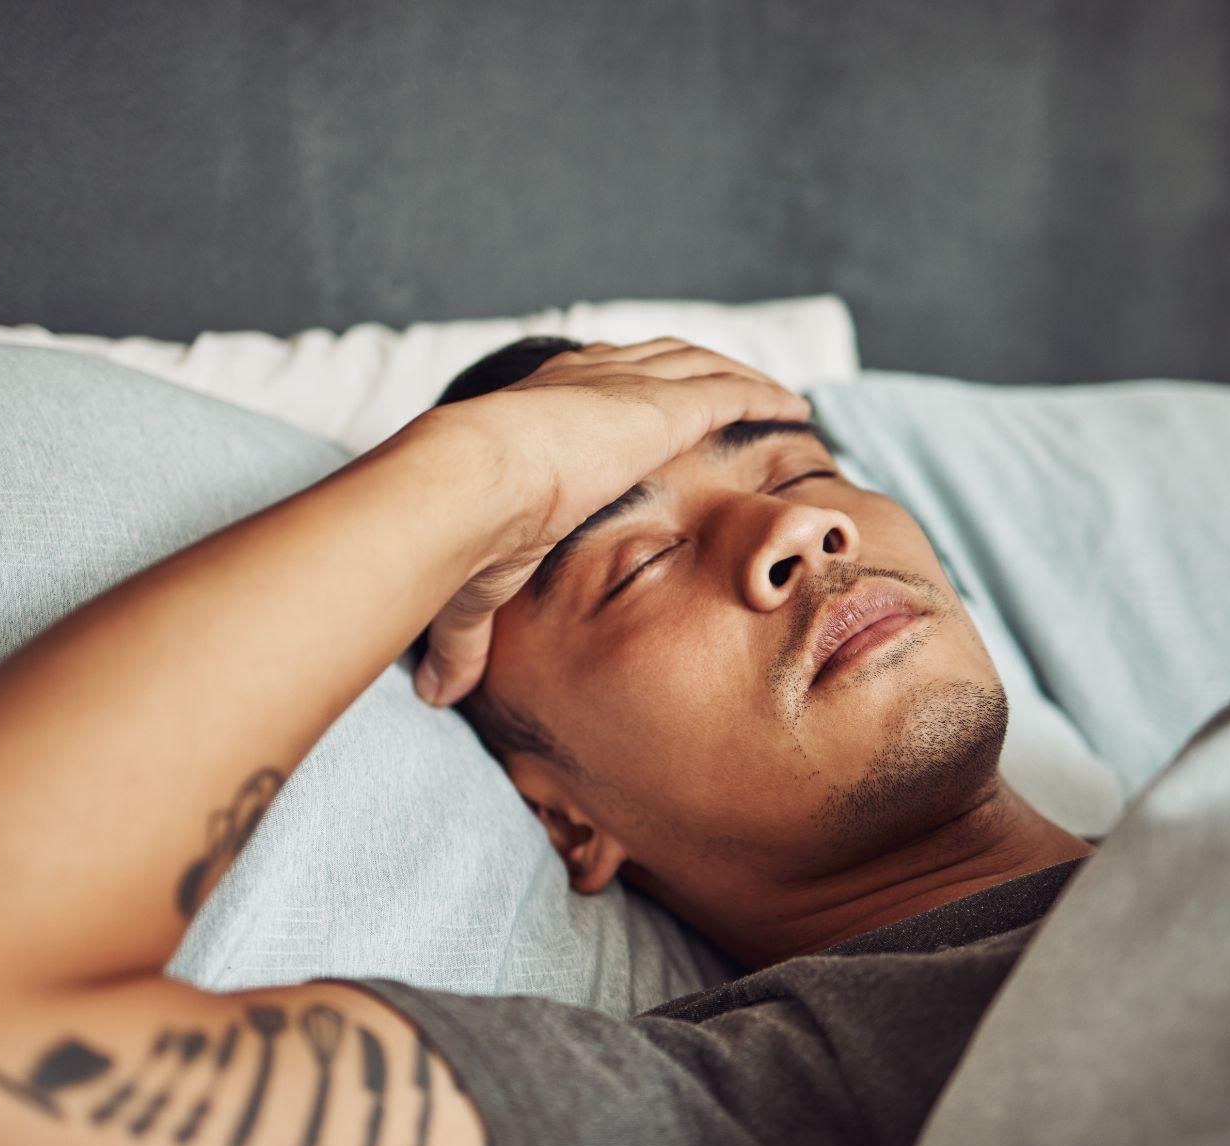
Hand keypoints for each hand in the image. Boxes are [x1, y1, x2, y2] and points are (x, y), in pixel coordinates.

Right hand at [413, 338, 810, 705]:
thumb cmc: (461, 530)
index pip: (589, 388)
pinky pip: (730, 392)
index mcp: (537, 410)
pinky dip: (762, 393)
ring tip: (774, 394)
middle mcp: (584, 384)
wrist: (471, 484)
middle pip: (653, 364)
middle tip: (726, 391)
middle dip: (689, 373)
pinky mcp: (662, 405)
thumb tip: (436, 696)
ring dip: (738, 376)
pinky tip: (793, 405)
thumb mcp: (469, 587)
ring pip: (698, 367)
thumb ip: (467, 637)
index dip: (622, 395)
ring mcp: (626, 390)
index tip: (645, 413)